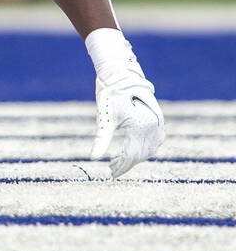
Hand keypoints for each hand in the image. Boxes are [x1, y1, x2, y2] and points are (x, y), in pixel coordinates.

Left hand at [90, 62, 164, 177]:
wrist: (122, 75)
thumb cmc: (110, 96)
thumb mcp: (104, 119)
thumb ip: (101, 140)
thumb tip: (93, 158)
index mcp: (141, 128)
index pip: (132, 156)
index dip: (122, 167)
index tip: (111, 174)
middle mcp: (153, 128)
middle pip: (141, 154)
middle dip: (127, 163)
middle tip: (112, 168)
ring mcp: (158, 124)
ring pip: (149, 149)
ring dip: (136, 157)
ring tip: (118, 161)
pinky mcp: (158, 121)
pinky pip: (154, 141)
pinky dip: (144, 149)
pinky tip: (131, 150)